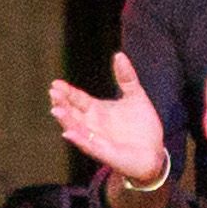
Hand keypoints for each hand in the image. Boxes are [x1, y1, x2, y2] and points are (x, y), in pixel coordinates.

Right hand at [47, 54, 169, 183]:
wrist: (153, 152)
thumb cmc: (142, 126)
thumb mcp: (136, 96)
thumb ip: (126, 77)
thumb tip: (119, 54)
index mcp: (97, 110)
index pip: (77, 99)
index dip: (67, 92)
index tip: (55, 83)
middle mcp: (92, 124)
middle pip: (72, 113)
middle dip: (62, 103)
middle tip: (53, 92)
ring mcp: (96, 139)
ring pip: (76, 129)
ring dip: (65, 120)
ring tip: (56, 110)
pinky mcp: (105, 153)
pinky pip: (89, 146)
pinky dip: (79, 139)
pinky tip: (68, 133)